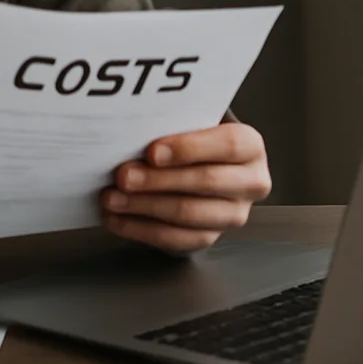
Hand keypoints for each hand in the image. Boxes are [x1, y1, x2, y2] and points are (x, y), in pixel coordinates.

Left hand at [99, 120, 269, 253]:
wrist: (194, 167)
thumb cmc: (188, 141)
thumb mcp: (188, 125)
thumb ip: (172, 126)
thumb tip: (132, 130)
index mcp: (250, 147)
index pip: (228, 145)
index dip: (189, 148)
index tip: (152, 151)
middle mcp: (250, 182)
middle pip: (206, 181)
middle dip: (158, 179)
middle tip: (123, 176)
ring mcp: (232, 214)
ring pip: (188, 213)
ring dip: (144, 206)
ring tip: (112, 197)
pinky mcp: (209, 237)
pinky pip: (175, 238)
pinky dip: (140, 229)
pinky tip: (117, 218)